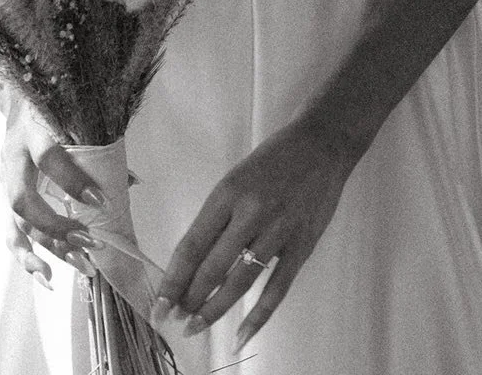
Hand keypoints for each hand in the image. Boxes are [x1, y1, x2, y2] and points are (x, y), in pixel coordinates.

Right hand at [0, 100, 102, 285]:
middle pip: (24, 201)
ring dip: (49, 249)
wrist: (21, 101)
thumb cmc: (54, 109)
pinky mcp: (5, 197)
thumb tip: (133, 182)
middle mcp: (13, 157)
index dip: (72, 182)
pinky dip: (28, 258)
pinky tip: (47, 276)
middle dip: (57, 227)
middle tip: (91, 243)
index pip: (47, 158)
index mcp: (31, 130)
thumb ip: (98, 146)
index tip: (100, 201)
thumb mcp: (73, 115)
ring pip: (17, 224)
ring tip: (78, 266)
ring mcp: (4, 180)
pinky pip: (12, 234)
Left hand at [151, 118, 350, 349]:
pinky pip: (276, 289)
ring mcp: (278, 232)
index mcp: (227, 192)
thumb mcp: (236, 179)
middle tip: (174, 322)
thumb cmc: (272, 160)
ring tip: (196, 328)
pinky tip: (241, 336)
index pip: (192, 245)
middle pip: (212, 267)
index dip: (174, 278)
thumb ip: (219, 217)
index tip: (159, 304)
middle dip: (189, 299)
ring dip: (215, 309)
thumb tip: (196, 261)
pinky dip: (258, 316)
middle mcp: (250, 213)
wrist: (322, 144)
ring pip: (240, 281)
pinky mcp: (301, 246)